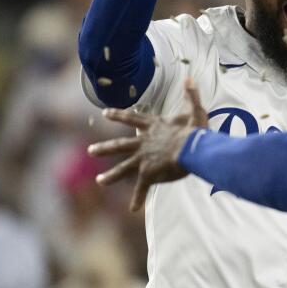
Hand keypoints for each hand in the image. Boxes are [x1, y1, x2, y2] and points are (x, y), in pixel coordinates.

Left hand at [89, 79, 208, 210]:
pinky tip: (133, 209)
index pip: (132, 118)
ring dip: (111, 176)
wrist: (192, 149)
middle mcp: (144, 142)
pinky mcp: (148, 173)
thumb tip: (190, 78)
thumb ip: (191, 96)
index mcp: (154, 127)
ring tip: (100, 181)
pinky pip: (142, 189)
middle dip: (105, 148)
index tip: (105, 113)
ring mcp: (143, 159)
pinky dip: (138, 199)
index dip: (118, 115)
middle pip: (120, 145)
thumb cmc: (195, 131)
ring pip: (123, 168)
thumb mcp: (195, 111)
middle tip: (91, 150)